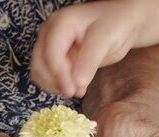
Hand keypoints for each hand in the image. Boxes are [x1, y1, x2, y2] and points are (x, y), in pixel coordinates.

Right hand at [30, 0, 145, 97]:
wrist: (119, 23)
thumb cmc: (114, 25)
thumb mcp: (105, 39)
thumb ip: (90, 60)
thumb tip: (76, 84)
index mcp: (60, 23)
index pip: (50, 53)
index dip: (59, 75)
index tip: (73, 91)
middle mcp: (49, 32)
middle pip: (40, 64)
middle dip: (55, 82)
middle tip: (78, 92)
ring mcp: (49, 45)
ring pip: (39, 72)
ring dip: (54, 86)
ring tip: (79, 90)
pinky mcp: (54, 57)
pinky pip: (46, 75)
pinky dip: (57, 85)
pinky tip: (75, 87)